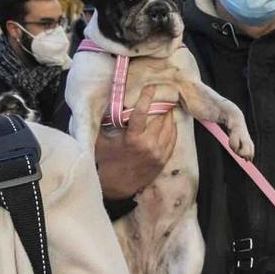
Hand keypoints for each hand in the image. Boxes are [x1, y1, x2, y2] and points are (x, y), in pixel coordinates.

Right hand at [93, 85, 178, 200]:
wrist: (117, 186)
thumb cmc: (107, 161)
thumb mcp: (101, 141)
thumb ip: (105, 123)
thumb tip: (107, 103)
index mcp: (132, 138)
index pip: (142, 113)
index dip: (147, 98)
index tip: (151, 87)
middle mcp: (148, 145)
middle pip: (161, 119)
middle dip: (162, 107)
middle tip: (162, 98)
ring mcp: (158, 153)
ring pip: (169, 129)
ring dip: (169, 117)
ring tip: (167, 109)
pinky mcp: (163, 160)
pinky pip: (173, 140)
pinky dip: (173, 130)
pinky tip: (170, 124)